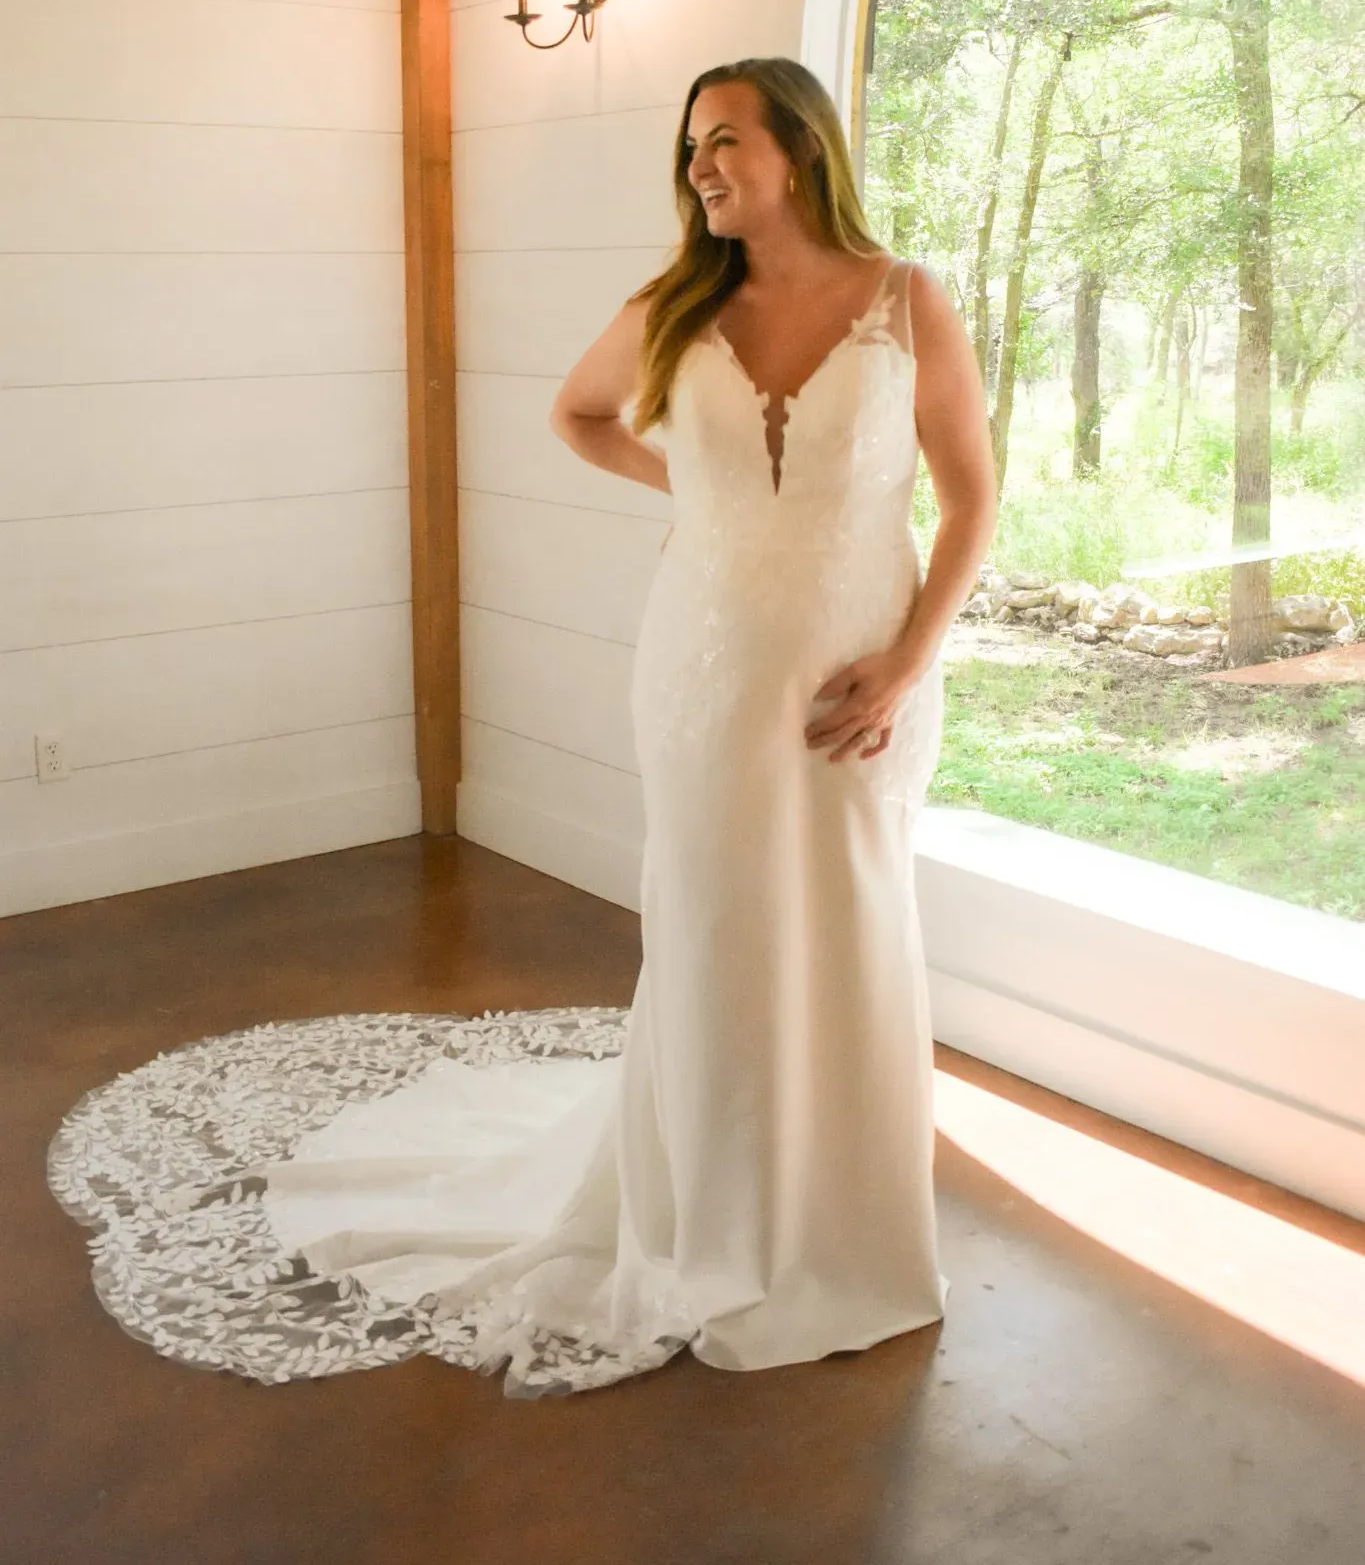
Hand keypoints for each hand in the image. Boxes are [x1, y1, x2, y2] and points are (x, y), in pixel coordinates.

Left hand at [804, 646, 927, 762]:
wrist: (906, 668)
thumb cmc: (879, 667)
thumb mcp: (854, 670)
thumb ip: (836, 684)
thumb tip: (819, 697)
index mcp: (858, 706)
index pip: (833, 722)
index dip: (819, 728)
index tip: (807, 732)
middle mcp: (868, 719)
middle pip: (842, 734)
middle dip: (825, 741)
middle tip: (810, 745)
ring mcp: (880, 722)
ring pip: (859, 741)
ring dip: (845, 751)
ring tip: (832, 759)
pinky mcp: (890, 722)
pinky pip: (883, 741)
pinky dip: (873, 750)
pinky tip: (863, 755)